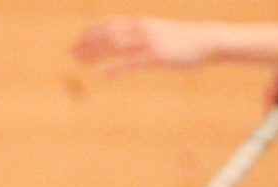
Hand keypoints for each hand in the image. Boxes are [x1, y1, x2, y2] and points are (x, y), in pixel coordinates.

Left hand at [73, 17, 213, 73]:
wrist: (206, 40)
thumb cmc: (183, 39)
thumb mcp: (160, 32)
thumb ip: (143, 34)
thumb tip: (130, 40)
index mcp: (141, 22)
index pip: (110, 24)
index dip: (92, 32)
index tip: (77, 40)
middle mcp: (141, 29)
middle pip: (108, 35)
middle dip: (88, 43)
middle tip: (71, 53)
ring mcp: (148, 42)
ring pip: (115, 47)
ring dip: (95, 54)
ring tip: (79, 62)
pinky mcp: (156, 57)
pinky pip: (130, 63)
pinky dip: (114, 68)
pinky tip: (102, 74)